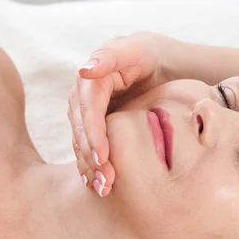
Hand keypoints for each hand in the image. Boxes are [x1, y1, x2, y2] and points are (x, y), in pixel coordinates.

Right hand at [67, 32, 164, 195]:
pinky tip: (97, 185)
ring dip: (89, 168)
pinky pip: (88, 149)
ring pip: (82, 144)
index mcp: (90, 80)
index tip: (102, 157)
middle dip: (90, 158)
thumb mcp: (136, 49)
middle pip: (81, 131)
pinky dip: (91, 168)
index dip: (92, 134)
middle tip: (104, 182)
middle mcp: (82, 99)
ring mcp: (86, 115)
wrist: (157, 65)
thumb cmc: (148, 55)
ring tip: (103, 189)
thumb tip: (85, 69)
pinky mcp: (93, 128)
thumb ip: (112, 56)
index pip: (87, 109)